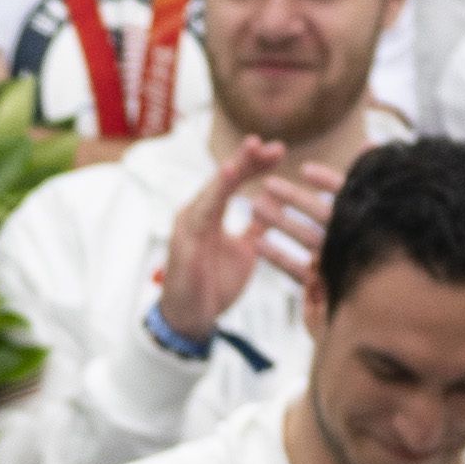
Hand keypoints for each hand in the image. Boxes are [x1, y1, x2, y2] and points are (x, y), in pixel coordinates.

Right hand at [151, 135, 329, 341]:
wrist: (191, 318)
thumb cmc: (213, 286)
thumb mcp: (245, 252)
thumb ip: (256, 229)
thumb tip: (275, 205)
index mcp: (212, 213)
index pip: (235, 181)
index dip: (256, 165)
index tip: (279, 151)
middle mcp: (199, 212)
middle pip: (225, 177)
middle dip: (249, 158)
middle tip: (275, 145)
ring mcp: (190, 222)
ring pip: (215, 187)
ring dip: (235, 165)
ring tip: (254, 146)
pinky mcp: (185, 236)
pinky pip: (204, 207)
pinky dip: (217, 188)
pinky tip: (231, 170)